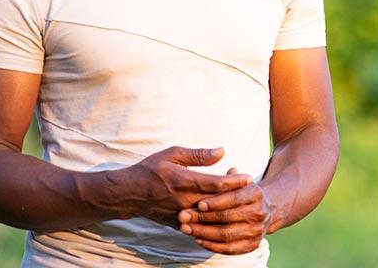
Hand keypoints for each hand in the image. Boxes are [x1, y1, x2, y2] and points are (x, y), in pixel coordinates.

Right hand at [98, 146, 251, 226]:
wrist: (128, 194)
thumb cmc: (150, 169)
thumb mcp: (172, 155)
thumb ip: (198, 155)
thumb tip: (222, 151)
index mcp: (184, 181)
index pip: (216, 183)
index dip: (235, 181)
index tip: (248, 177)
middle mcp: (184, 200)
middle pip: (218, 202)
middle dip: (236, 196)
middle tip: (249, 189)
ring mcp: (181, 214)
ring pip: (211, 216)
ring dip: (227, 210)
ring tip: (240, 201)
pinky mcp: (178, 224)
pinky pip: (201, 225)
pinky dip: (214, 221)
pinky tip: (225, 214)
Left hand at [178, 167, 275, 254]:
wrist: (268, 208)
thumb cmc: (244, 190)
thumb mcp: (236, 176)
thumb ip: (229, 167)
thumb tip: (219, 152)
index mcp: (255, 192)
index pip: (233, 198)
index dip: (215, 202)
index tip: (198, 204)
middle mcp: (260, 212)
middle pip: (228, 218)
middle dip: (203, 218)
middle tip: (183, 216)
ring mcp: (257, 229)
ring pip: (227, 235)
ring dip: (204, 233)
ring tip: (186, 228)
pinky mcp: (252, 244)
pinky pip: (231, 249)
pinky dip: (214, 246)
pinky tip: (198, 239)